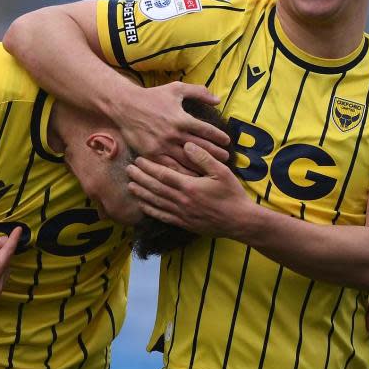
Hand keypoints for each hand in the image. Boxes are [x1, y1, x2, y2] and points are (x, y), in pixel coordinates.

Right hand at [115, 82, 227, 161]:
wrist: (125, 105)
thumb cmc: (152, 96)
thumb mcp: (176, 89)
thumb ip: (198, 92)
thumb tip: (218, 100)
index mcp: (182, 119)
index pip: (206, 130)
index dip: (219, 137)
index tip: (226, 141)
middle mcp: (174, 134)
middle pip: (200, 147)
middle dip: (215, 154)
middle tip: (226, 158)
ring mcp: (162, 145)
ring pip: (186, 160)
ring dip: (201, 166)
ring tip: (212, 170)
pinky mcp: (151, 153)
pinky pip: (169, 166)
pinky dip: (180, 172)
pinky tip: (189, 176)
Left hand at [126, 143, 250, 236]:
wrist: (240, 221)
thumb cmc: (232, 194)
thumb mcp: (222, 171)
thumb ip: (203, 158)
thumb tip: (187, 144)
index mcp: (189, 187)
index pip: (163, 175)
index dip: (148, 167)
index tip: (138, 160)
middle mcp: (181, 201)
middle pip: (155, 188)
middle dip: (140, 178)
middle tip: (128, 170)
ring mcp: (181, 214)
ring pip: (156, 202)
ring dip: (141, 194)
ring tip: (130, 186)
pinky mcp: (184, 224)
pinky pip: (162, 216)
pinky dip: (150, 210)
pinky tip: (142, 206)